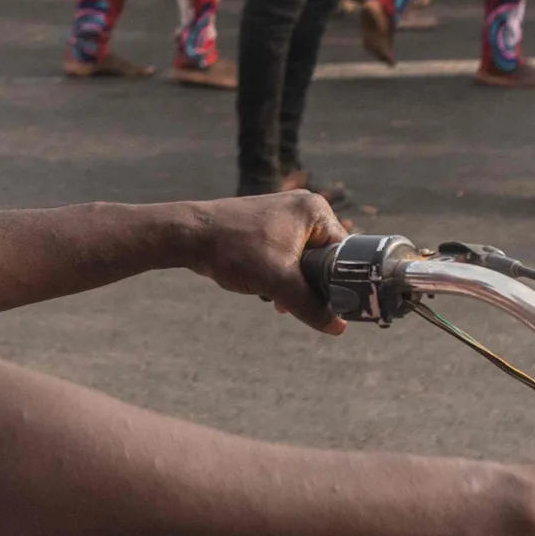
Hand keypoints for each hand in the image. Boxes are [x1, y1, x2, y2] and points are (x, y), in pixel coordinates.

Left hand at [178, 192, 346, 332]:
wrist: (190, 236)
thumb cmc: (235, 249)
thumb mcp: (278, 282)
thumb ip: (311, 306)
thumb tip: (338, 327)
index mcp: (315, 211)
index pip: (344, 253)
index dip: (337, 281)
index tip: (329, 304)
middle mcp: (303, 208)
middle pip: (324, 258)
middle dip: (310, 285)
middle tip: (295, 303)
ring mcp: (285, 216)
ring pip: (303, 261)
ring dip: (293, 285)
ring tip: (277, 300)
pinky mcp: (268, 227)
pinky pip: (287, 257)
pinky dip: (279, 276)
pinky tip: (267, 293)